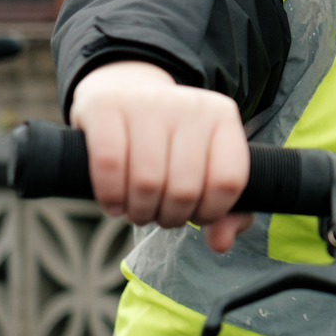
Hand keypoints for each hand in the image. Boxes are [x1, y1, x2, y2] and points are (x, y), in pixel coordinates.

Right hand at [68, 60, 252, 252]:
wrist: (125, 92)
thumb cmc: (171, 143)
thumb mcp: (205, 166)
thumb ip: (226, 210)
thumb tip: (220, 244)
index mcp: (223, 117)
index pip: (228, 181)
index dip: (210, 212)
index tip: (195, 216)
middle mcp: (190, 105)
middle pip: (185, 188)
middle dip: (170, 217)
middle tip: (159, 216)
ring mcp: (148, 102)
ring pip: (147, 182)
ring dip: (139, 212)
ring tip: (137, 211)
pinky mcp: (106, 106)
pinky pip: (109, 165)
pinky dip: (110, 197)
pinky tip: (113, 203)